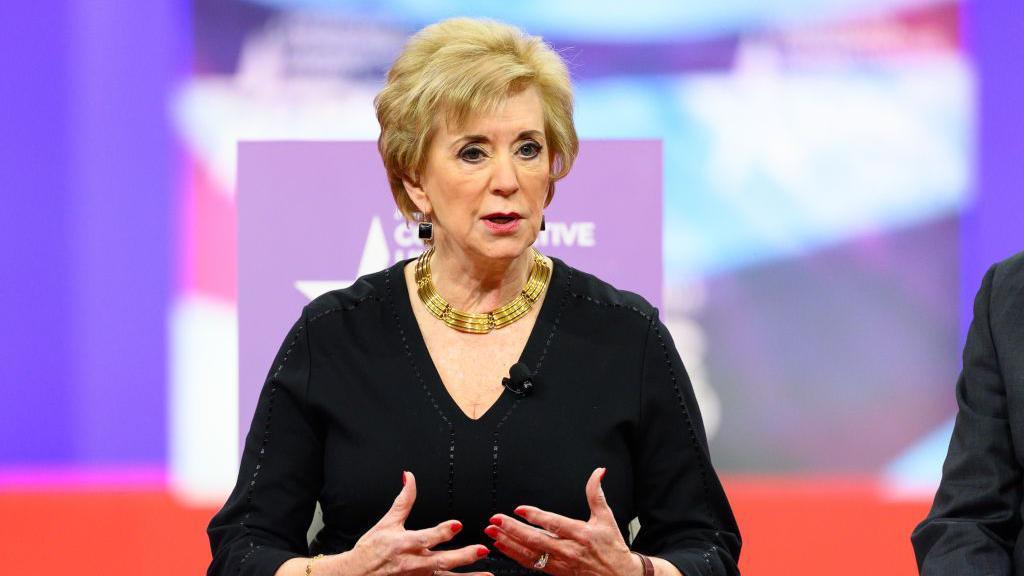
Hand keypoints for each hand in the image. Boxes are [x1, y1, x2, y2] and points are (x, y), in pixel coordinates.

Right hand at [341, 471, 493, 575]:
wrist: (356, 575)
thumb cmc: (371, 549)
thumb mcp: (386, 522)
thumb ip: (403, 501)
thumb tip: (410, 477)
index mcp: (403, 543)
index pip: (425, 537)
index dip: (442, 532)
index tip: (458, 524)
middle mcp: (412, 562)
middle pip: (440, 560)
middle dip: (462, 556)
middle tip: (481, 550)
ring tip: (486, 573)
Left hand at [484, 468, 640, 575]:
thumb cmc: (612, 547)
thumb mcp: (607, 517)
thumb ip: (596, 493)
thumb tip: (598, 472)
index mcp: (580, 533)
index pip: (554, 524)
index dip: (536, 516)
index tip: (519, 509)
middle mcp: (568, 549)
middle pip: (536, 539)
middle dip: (513, 530)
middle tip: (496, 520)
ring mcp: (560, 563)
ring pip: (530, 553)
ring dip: (509, 543)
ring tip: (493, 533)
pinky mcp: (556, 572)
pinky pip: (531, 564)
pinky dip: (515, 555)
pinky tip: (502, 547)